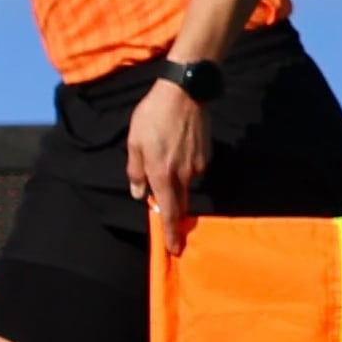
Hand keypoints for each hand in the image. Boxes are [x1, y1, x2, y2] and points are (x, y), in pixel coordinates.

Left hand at [125, 79, 211, 253]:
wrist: (185, 92)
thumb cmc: (153, 116)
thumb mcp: (134, 143)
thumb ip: (136, 171)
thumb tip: (139, 193)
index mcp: (162, 175)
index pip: (168, 212)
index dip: (171, 233)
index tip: (175, 248)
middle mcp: (183, 175)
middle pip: (181, 204)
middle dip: (176, 217)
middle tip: (173, 224)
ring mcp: (198, 164)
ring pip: (187, 184)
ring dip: (177, 184)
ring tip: (167, 164)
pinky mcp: (207, 153)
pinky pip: (194, 169)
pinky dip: (186, 168)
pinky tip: (178, 150)